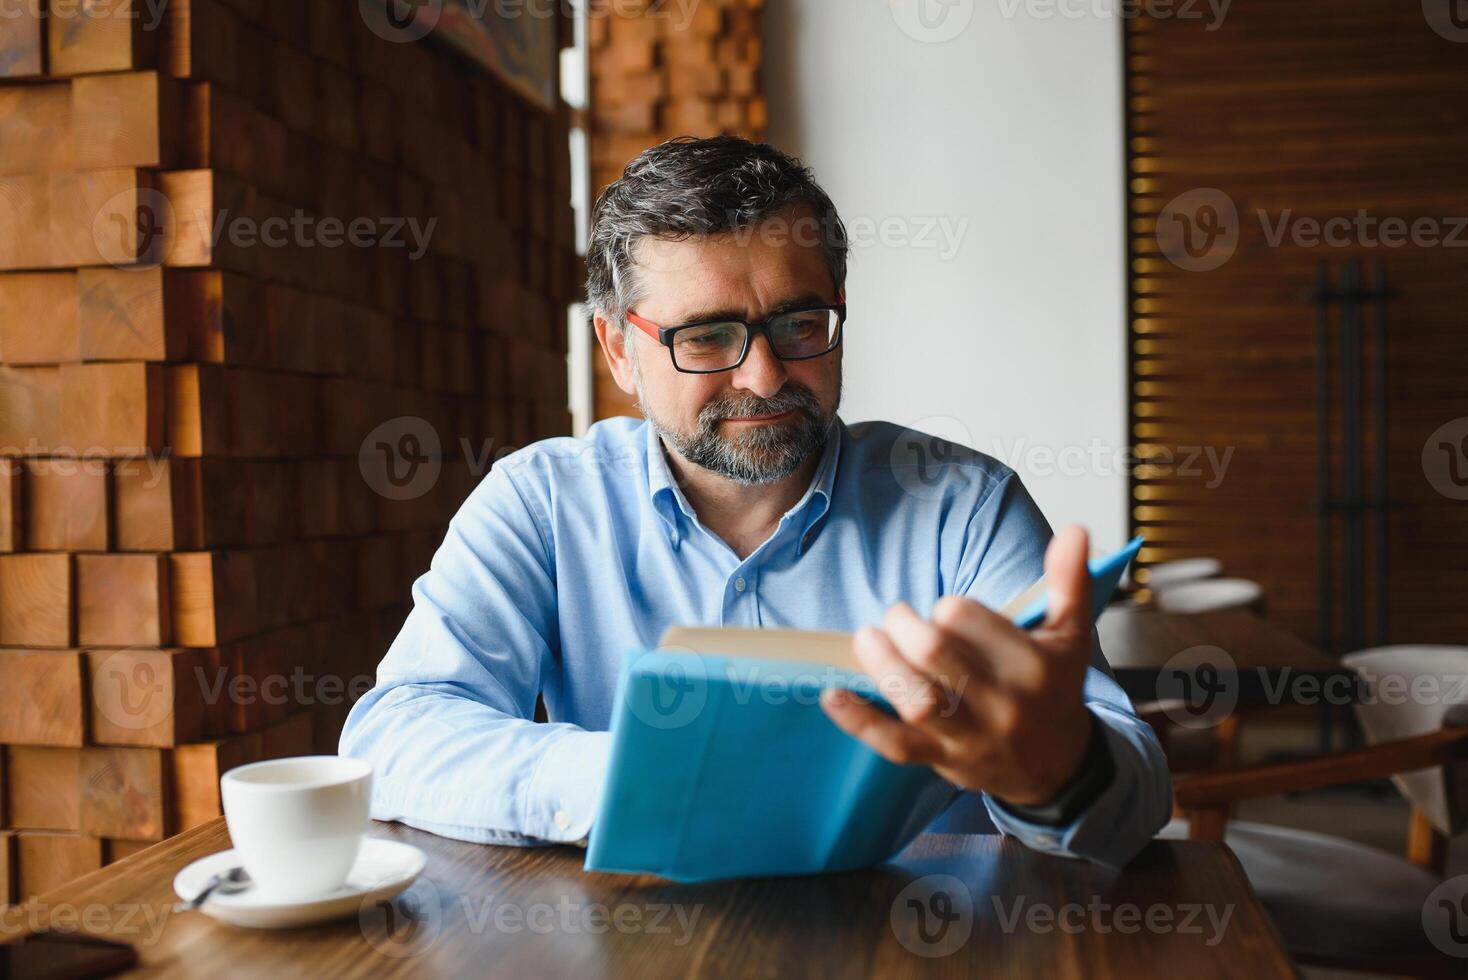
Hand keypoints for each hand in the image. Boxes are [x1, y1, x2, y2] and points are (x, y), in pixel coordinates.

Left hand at [820, 525, 1096, 807]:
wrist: (1057, 768)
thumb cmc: (1054, 689)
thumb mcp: (1071, 634)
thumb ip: (1069, 580)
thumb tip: (1076, 529)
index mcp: (1031, 664)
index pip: (970, 620)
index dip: (950, 609)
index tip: (949, 612)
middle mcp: (1001, 703)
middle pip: (936, 655)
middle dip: (906, 627)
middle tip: (897, 615)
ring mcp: (969, 736)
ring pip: (916, 701)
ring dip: (882, 665)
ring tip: (866, 637)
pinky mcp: (941, 760)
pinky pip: (895, 744)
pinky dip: (860, 720)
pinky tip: (833, 695)